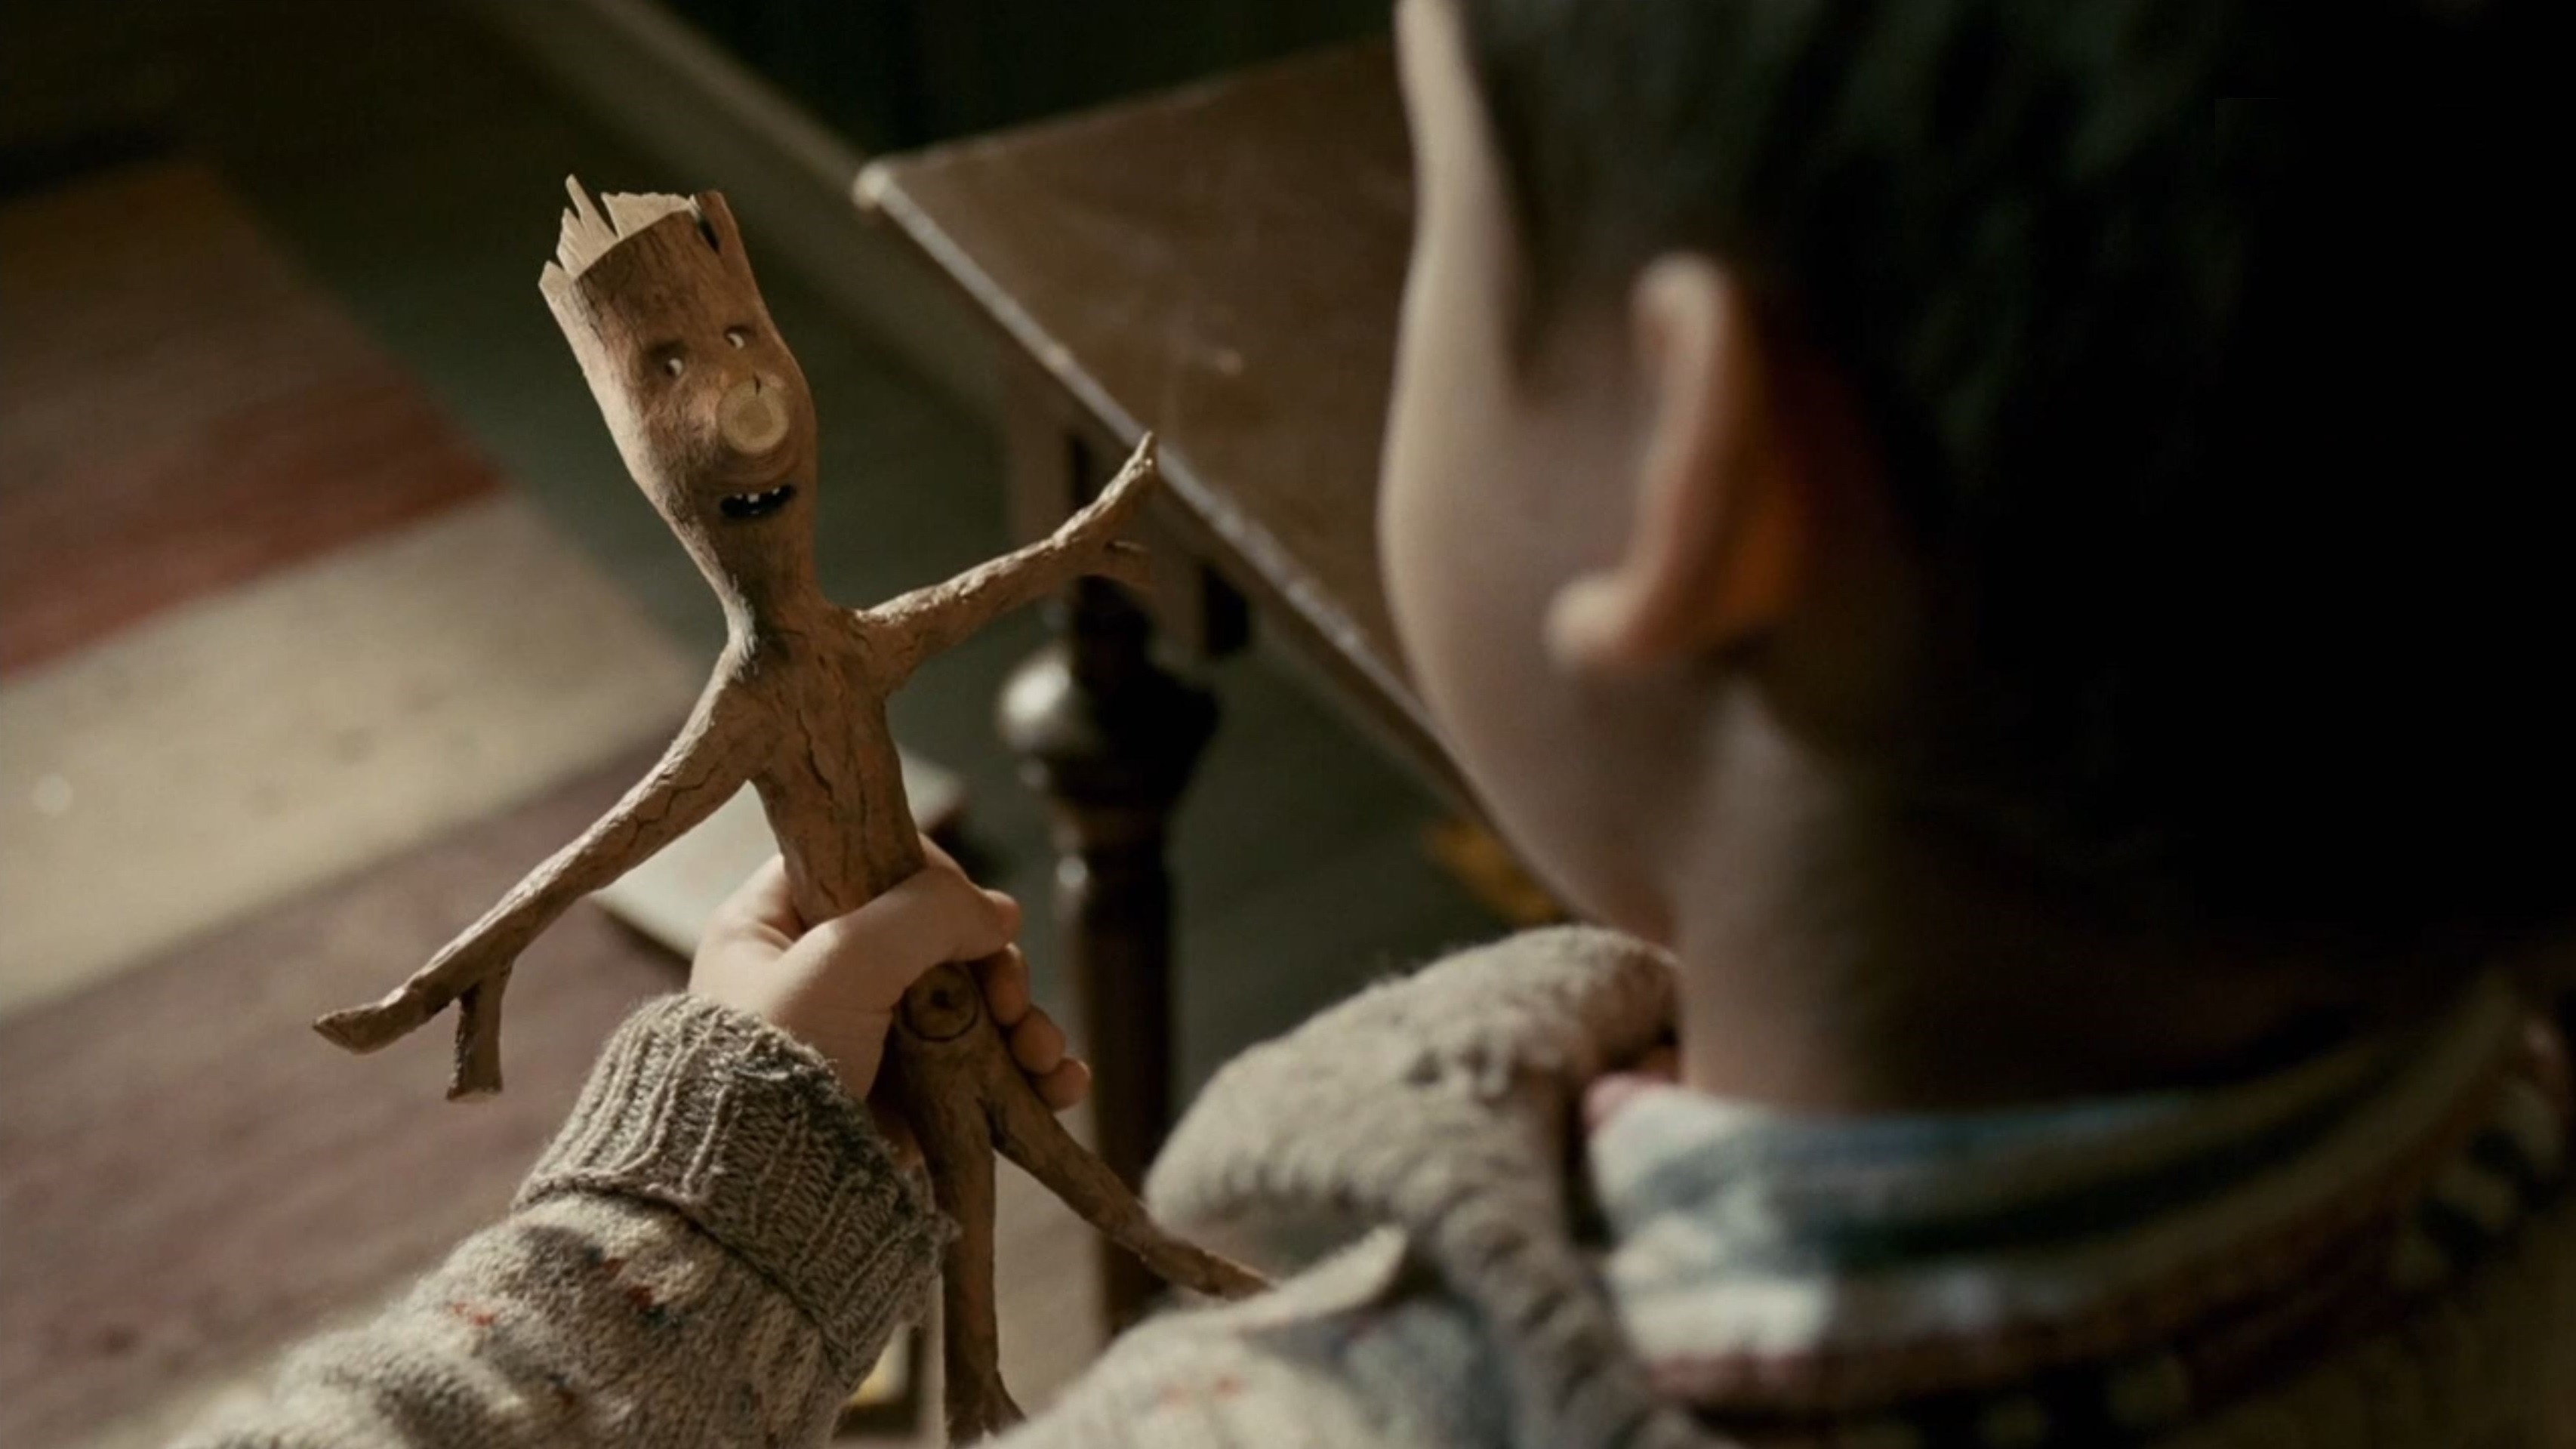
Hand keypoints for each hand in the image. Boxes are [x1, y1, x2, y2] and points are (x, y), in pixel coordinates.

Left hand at [689, 842, 1092, 1122]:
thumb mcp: (843, 960)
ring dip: (1023, 1023)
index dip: (931, 879)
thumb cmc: (775, 1063)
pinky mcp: (901, 1095)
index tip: (969, 914)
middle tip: (1014, 999)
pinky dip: (1024, 1072)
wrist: (761, 1199)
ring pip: (967, 1001)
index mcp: (772, 924)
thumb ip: (925, 913)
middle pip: (934, 936)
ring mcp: (865, 1038)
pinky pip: (978, 1064)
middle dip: (996, 968)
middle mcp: (818, 976)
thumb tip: (999, 912)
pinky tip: (1062, 1085)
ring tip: (1048, 1058)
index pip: (867, 864)